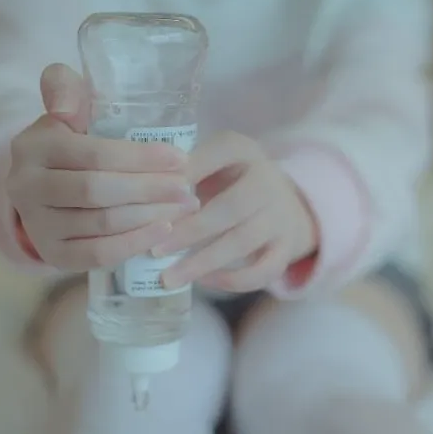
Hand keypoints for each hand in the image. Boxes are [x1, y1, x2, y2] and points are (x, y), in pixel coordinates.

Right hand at [7, 64, 198, 270]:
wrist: (43, 185)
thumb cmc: (68, 138)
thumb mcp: (65, 106)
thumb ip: (65, 88)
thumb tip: (69, 109)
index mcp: (32, 146)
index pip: (94, 154)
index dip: (140, 158)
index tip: (180, 159)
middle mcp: (26, 188)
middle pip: (98, 191)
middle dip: (150, 189)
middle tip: (187, 188)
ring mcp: (37, 225)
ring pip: (102, 224)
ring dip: (150, 216)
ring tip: (184, 207)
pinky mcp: (52, 254)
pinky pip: (98, 254)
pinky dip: (134, 243)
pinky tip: (163, 231)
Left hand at [156, 132, 318, 292]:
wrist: (282, 200)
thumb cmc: (230, 178)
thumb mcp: (212, 160)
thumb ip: (185, 167)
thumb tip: (146, 189)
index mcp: (244, 151)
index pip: (220, 153)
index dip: (189, 171)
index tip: (153, 191)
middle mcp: (267, 182)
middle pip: (229, 208)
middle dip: (189, 231)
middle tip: (155, 251)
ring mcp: (280, 217)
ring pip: (242, 242)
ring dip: (203, 262)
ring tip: (168, 278)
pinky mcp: (286, 248)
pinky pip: (263, 270)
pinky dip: (232, 281)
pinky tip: (203, 282)